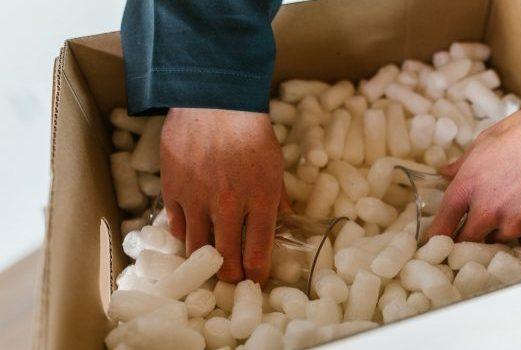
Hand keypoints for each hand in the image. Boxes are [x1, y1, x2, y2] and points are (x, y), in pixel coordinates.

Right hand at [160, 108, 283, 282]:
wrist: (214, 100)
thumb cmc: (250, 130)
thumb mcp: (275, 165)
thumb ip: (278, 197)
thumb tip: (286, 222)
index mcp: (260, 199)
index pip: (259, 252)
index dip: (257, 274)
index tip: (256, 279)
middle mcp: (228, 205)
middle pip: (225, 260)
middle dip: (231, 276)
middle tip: (232, 278)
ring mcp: (197, 199)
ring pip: (196, 248)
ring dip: (205, 260)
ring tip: (211, 261)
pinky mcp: (173, 189)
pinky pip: (176, 226)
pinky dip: (184, 234)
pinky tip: (192, 232)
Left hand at [427, 101, 520, 244]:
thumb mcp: (488, 139)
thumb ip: (463, 163)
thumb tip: (445, 172)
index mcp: (468, 186)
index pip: (442, 224)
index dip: (437, 235)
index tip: (437, 240)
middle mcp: (488, 210)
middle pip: (467, 240)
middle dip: (470, 235)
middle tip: (479, 224)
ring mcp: (515, 224)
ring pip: (500, 239)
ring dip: (502, 229)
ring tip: (518, 204)